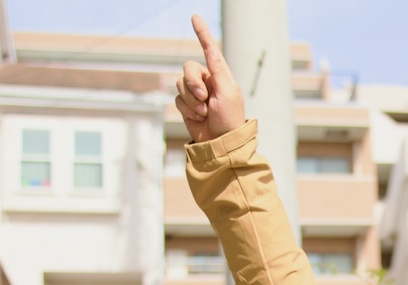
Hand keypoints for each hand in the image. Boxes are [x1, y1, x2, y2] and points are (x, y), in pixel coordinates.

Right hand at [175, 14, 245, 142]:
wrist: (220, 143)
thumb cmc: (230, 118)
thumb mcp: (228, 93)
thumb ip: (218, 71)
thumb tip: (211, 49)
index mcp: (220, 75)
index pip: (209, 50)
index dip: (202, 33)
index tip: (195, 17)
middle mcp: (206, 81)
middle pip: (188, 68)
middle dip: (193, 83)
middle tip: (204, 98)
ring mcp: (195, 93)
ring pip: (180, 84)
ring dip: (191, 100)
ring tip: (204, 112)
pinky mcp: (186, 105)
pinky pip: (177, 99)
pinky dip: (187, 109)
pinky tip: (198, 119)